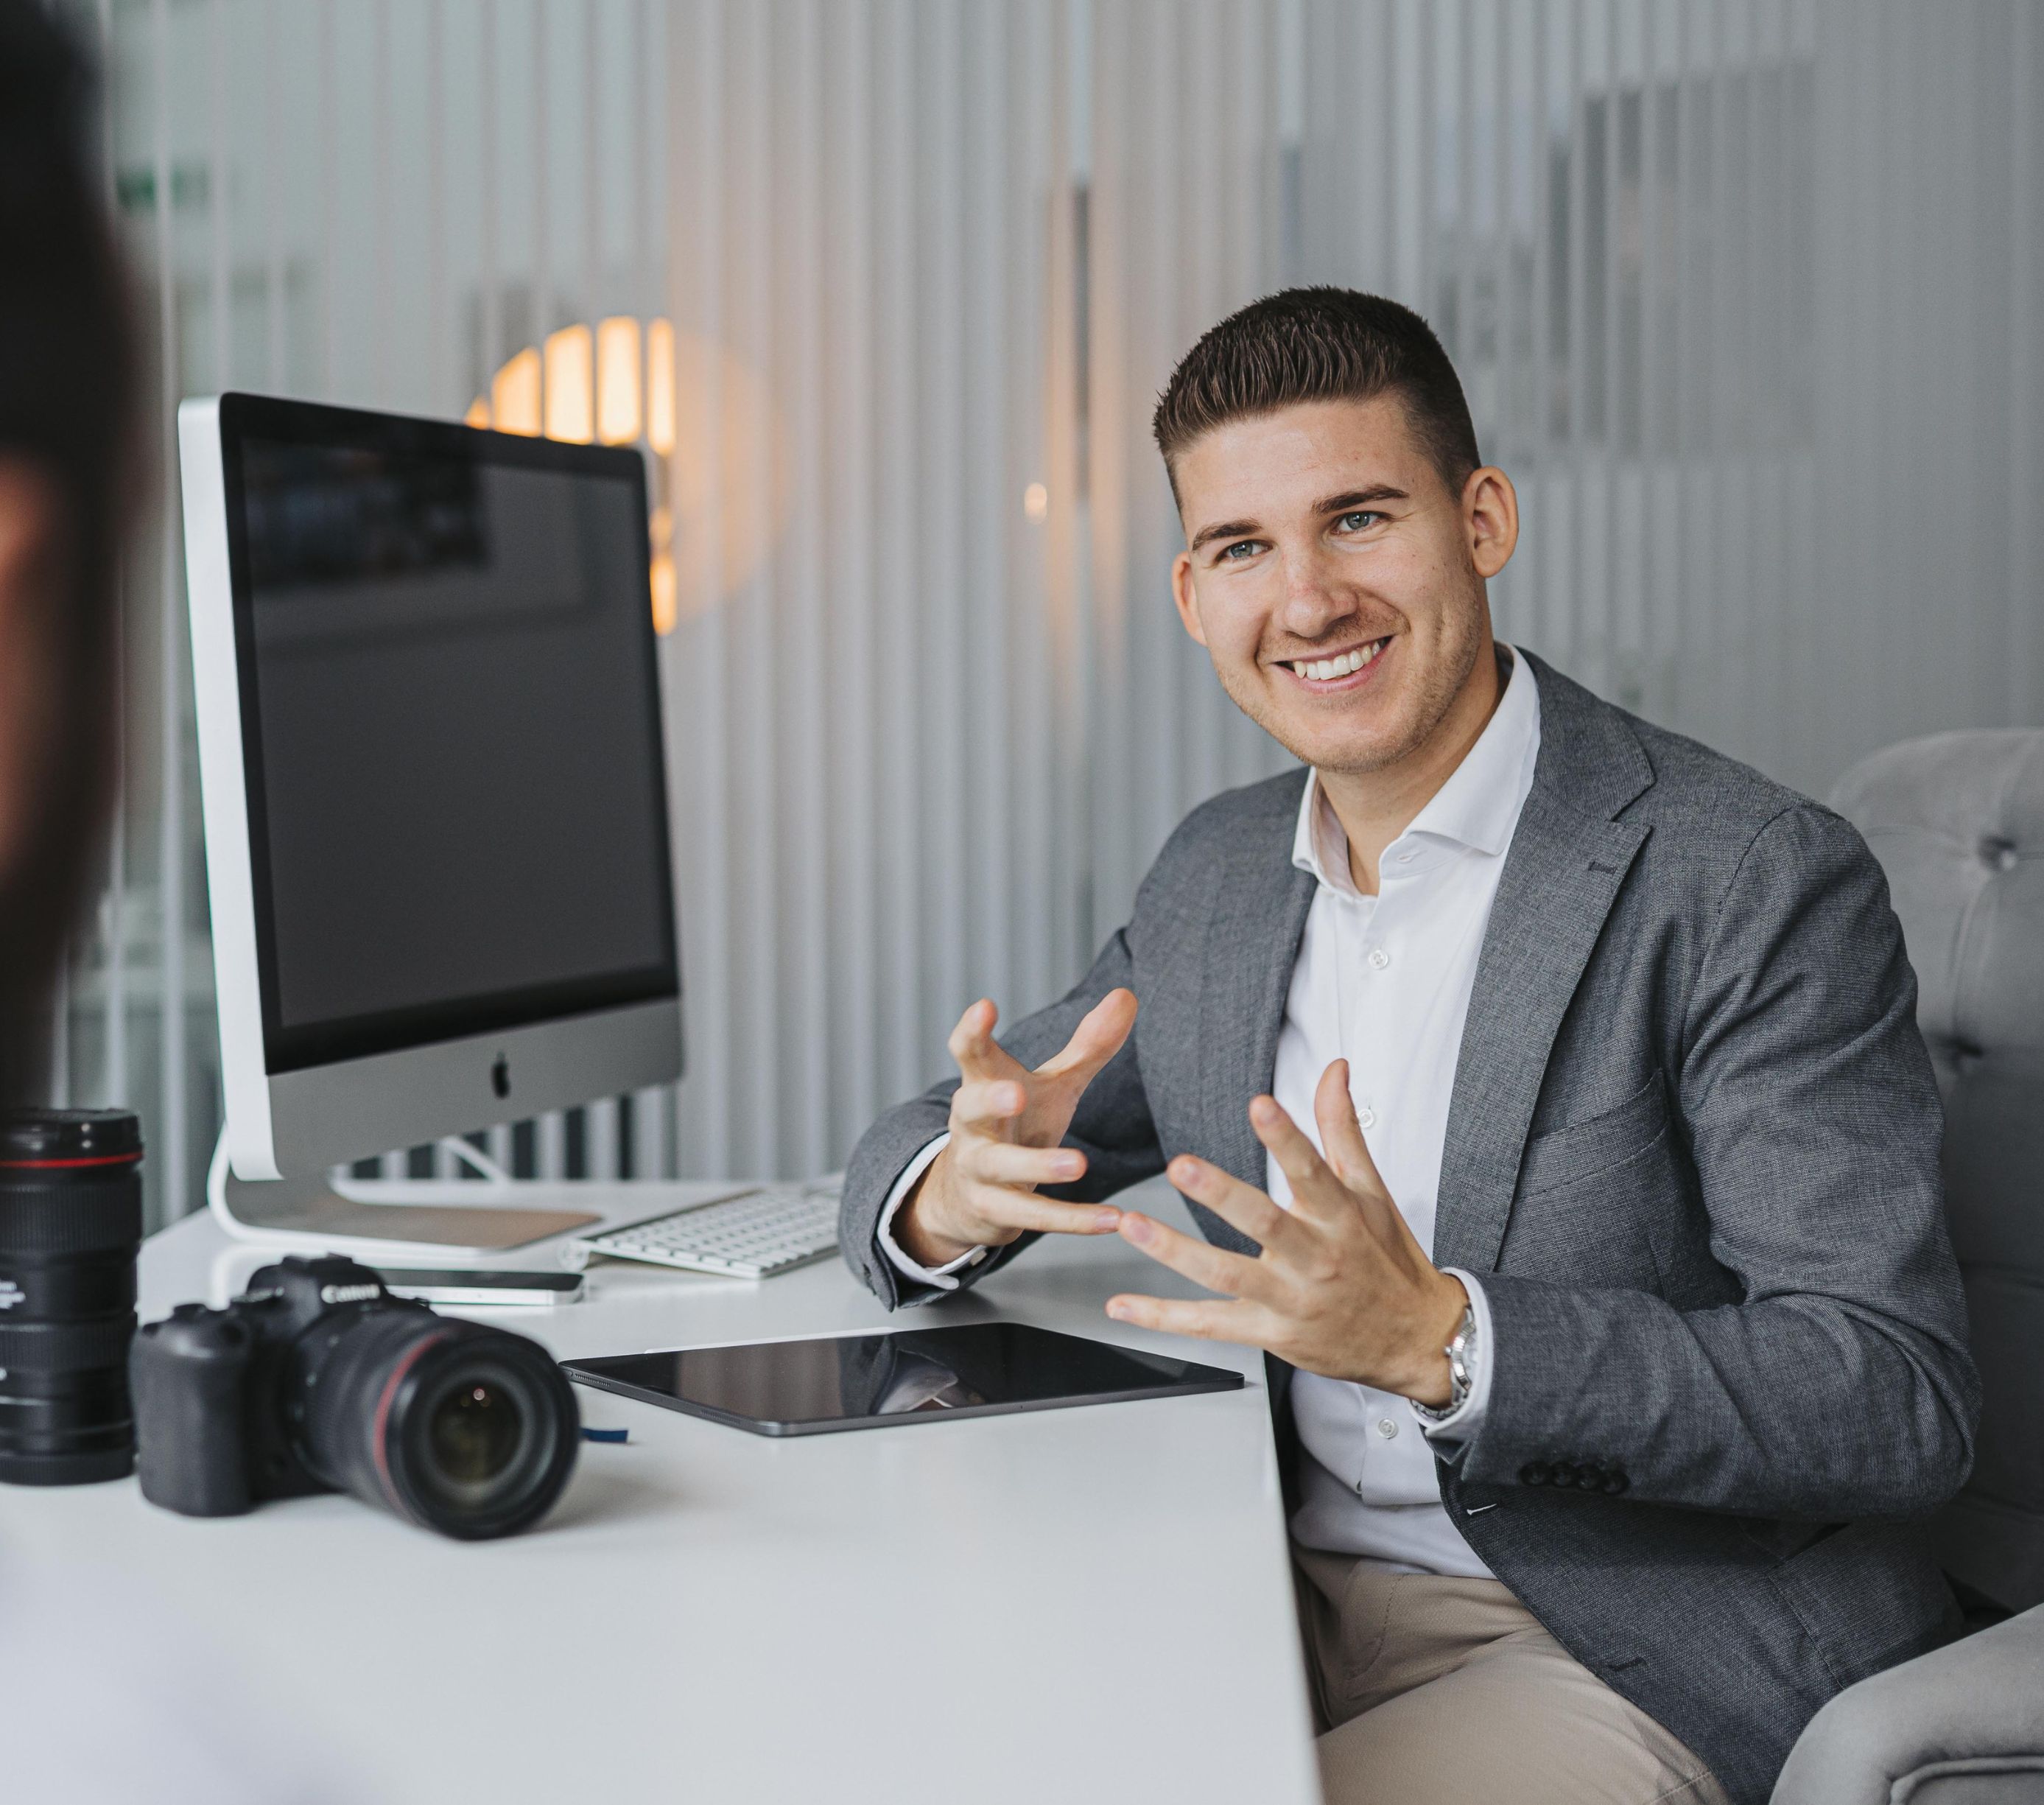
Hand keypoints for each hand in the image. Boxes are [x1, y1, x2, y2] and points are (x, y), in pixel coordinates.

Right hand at [893, 989, 1138, 1268]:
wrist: (968, 1198)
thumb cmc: (1017, 1125)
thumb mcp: (1051, 1085)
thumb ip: (1088, 1046)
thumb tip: (1128, 995)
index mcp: (982, 1084)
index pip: (969, 1052)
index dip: (973, 1031)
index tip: (984, 1007)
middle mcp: (971, 1125)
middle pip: (972, 1107)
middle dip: (991, 1099)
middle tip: (1017, 1092)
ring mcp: (978, 1170)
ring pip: (1002, 1167)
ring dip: (1039, 1166)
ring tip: (1079, 1164)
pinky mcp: (995, 1210)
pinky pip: (1033, 1216)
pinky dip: (1073, 1219)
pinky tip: (1112, 1219)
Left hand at [1104, 1059, 1467, 1402]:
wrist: (1415, 1341)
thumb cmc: (1387, 1259)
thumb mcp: (1371, 1190)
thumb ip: (1341, 1127)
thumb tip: (1333, 1069)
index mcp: (1340, 1217)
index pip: (1313, 1171)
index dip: (1286, 1137)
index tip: (1260, 1104)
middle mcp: (1315, 1258)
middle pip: (1265, 1224)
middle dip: (1221, 1195)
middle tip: (1180, 1166)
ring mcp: (1290, 1300)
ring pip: (1226, 1275)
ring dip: (1175, 1251)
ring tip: (1132, 1223)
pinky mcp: (1270, 1334)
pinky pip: (1210, 1327)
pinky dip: (1164, 1318)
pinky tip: (1123, 1305)